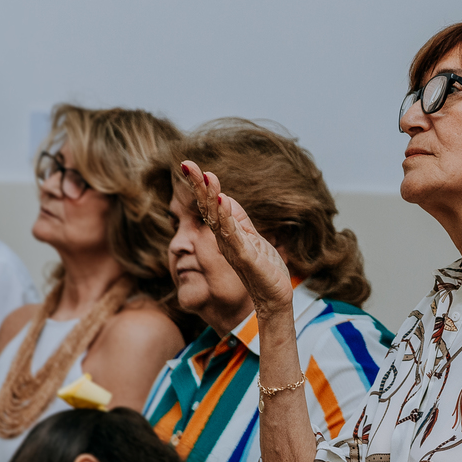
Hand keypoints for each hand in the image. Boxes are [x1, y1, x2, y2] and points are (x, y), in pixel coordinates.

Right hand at [181, 160, 292, 318]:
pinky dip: (228, 218)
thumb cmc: (264, 268)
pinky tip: (223, 201)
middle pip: (208, 209)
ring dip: (211, 198)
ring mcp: (233, 249)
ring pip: (218, 220)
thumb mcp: (252, 237)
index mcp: (226, 234)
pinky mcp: (245, 258)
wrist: (275, 296)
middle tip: (187, 165)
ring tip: (207, 178)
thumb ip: (238, 219)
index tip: (189, 165)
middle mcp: (225, 240)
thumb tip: (224, 198)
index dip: (200, 186)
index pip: (209, 206)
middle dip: (198, 186)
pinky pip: (234, 236)